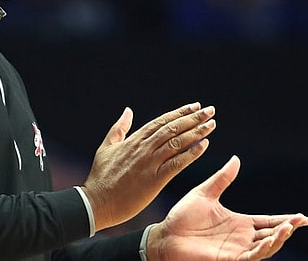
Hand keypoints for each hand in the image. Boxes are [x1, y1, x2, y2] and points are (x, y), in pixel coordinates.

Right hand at [82, 103, 215, 230]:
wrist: (96, 202)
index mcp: (133, 140)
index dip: (179, 113)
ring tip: (211, 124)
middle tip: (210, 111)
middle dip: (193, 118)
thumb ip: (119, 128)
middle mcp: (143, 148)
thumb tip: (128, 110)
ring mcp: (149, 163)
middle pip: (172, 128)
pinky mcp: (154, 180)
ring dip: (196, 132)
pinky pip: (176, 164)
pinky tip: (204, 146)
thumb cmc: (100, 177)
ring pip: (176, 142)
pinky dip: (191, 153)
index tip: (195, 106)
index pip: (161, 121)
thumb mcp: (106, 147)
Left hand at [146, 155, 307, 260]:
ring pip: (266, 248)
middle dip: (288, 229)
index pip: (269, 221)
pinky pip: (251, 257)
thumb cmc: (182, 216)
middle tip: (300, 221)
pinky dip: (263, 249)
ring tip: (289, 228)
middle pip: (272, 234)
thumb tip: (236, 158)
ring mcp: (236, 250)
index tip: (303, 217)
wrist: (165, 235)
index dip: (286, 220)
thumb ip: (222, 178)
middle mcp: (241, 238)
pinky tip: (270, 239)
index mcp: (239, 223)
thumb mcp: (205, 193)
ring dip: (279, 239)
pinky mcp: (229, 259)